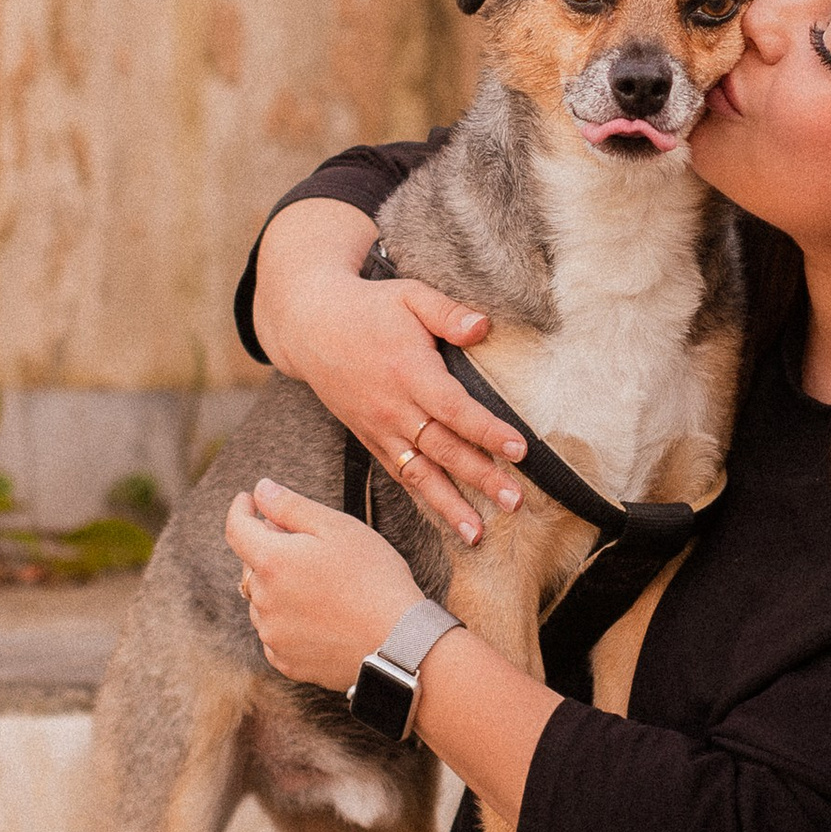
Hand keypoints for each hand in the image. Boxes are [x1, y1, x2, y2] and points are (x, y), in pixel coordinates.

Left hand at [225, 480, 424, 693]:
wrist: (399, 644)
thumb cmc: (374, 579)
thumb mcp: (338, 528)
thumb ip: (291, 506)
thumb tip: (260, 490)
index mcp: (271, 562)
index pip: (236, 529)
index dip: (241, 509)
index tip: (249, 500)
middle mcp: (262, 601)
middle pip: (252, 565)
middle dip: (269, 548)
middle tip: (306, 544)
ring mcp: (272, 635)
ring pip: (262, 600)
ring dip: (277, 586)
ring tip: (319, 585)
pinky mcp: (285, 661)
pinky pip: (275, 632)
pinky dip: (288, 619)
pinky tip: (319, 615)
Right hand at [253, 202, 524, 545]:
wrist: (310, 327)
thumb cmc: (368, 308)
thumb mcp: (410, 296)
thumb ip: (448, 313)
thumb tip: (484, 326)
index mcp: (408, 371)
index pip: (454, 408)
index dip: (487, 430)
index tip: (520, 449)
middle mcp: (394, 408)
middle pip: (443, 449)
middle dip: (480, 478)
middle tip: (515, 503)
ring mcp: (380, 429)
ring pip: (420, 473)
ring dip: (450, 506)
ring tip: (478, 535)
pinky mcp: (371, 439)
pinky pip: (401, 474)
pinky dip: (424, 498)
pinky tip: (447, 519)